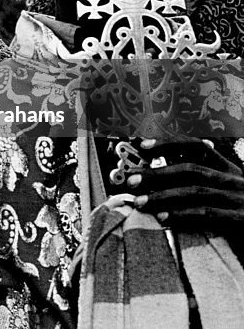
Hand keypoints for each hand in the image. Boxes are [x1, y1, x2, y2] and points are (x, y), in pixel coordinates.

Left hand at [129, 137, 243, 233]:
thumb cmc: (243, 211)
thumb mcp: (227, 192)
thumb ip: (201, 183)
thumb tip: (159, 180)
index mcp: (229, 169)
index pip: (197, 147)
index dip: (169, 143)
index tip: (142, 145)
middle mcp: (234, 180)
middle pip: (190, 169)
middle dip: (157, 174)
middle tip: (131, 181)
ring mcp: (239, 198)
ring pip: (195, 191)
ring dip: (164, 196)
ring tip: (140, 202)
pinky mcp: (242, 219)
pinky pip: (208, 214)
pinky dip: (183, 215)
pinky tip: (164, 218)